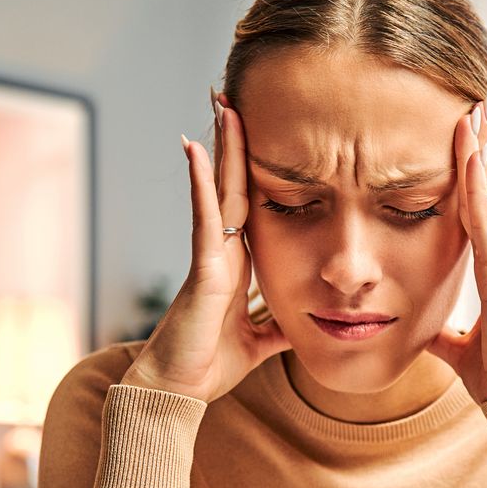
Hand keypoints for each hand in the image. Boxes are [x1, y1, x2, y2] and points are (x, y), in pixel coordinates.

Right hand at [121, 97, 289, 401]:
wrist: (177, 391)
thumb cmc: (209, 365)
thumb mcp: (261, 341)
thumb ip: (281, 325)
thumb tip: (310, 322)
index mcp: (238, 263)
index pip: (251, 205)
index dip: (256, 170)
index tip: (264, 132)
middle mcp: (222, 251)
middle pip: (233, 185)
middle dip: (236, 143)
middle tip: (234, 96)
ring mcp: (209, 256)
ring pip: (217, 190)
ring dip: (220, 146)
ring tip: (221, 102)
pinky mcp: (202, 270)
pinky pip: (203, 218)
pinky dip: (200, 182)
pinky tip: (196, 148)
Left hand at [427, 97, 486, 401]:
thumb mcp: (458, 350)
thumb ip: (444, 334)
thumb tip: (424, 328)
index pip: (479, 213)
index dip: (470, 175)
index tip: (462, 138)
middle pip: (486, 193)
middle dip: (478, 148)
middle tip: (472, 102)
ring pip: (486, 197)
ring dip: (475, 153)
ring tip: (469, 111)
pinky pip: (484, 222)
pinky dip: (474, 186)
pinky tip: (465, 155)